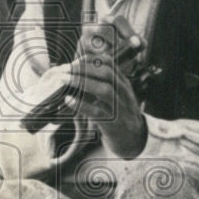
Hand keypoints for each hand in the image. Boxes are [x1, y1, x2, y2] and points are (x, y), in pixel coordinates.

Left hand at [66, 15, 147, 157]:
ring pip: (105, 91)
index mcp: (122, 83)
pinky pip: (98, 113)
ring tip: (65, 80)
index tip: (74, 61)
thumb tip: (73, 73)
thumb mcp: (113, 96)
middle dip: (84, 68)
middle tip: (66, 69)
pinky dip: (82, 105)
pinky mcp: (115, 124)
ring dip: (82, 83)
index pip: (109, 63)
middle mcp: (124, 93)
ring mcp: (121, 109)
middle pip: (107, 73)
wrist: (133, 140)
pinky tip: (69, 100)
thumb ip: (98, 84)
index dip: (90, 59)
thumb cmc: (118, 115)